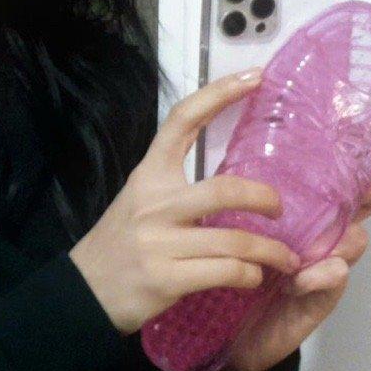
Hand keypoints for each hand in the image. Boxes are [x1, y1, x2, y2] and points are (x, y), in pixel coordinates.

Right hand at [69, 69, 298, 335]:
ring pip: (235, 240)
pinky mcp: (166, 279)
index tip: (255, 77)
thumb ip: (174, 187)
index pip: (182, 120)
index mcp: (148, 176)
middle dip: (265, 199)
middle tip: (280, 209)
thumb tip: (230, 182)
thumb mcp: (138, 202)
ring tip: (288, 259)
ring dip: (271, 251)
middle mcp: (154, 204)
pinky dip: (249, 275)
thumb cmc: (119, 245)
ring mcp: (159, 243)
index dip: (219, 94)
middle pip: (226, 189)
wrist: (83, 293)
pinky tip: (253, 278)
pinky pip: (226, 272)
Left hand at [215, 175, 370, 370]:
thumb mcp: (234, 230)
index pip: (342, 189)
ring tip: (305, 248)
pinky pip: (335, 280)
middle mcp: (320, 239)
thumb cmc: (233, 270)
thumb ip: (242, 201)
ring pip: (353, 241)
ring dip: (337, 239)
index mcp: (304, 218)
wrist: (226, 332)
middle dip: (357, 201)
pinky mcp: (319, 300)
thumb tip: (238, 162)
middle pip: (357, 210)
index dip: (357, 177)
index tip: (349, 167)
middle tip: (341, 202)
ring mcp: (323, 268)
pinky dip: (320, 276)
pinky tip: (297, 281)